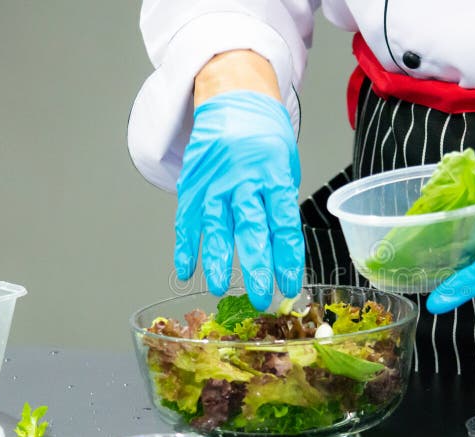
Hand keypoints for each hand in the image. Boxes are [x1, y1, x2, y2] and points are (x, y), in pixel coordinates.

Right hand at [174, 90, 303, 309]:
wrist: (232, 100)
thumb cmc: (265, 139)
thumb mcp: (285, 167)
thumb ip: (280, 205)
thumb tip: (282, 252)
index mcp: (274, 175)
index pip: (284, 224)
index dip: (287, 258)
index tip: (289, 285)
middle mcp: (244, 180)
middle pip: (251, 229)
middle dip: (256, 267)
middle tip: (261, 298)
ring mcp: (215, 183)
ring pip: (215, 227)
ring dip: (216, 261)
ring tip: (220, 289)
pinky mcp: (192, 185)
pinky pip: (187, 220)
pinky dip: (185, 246)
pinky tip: (185, 270)